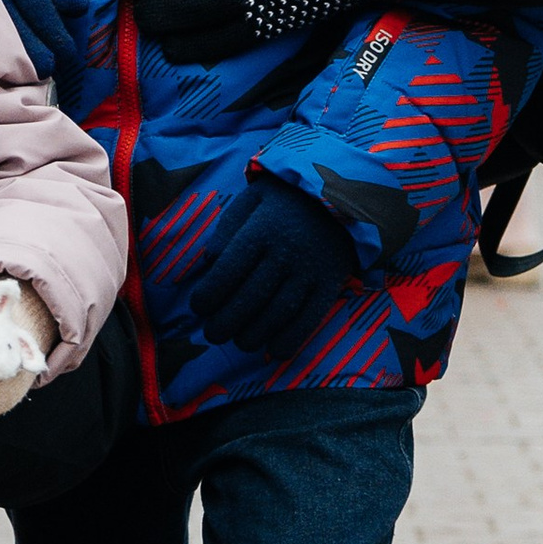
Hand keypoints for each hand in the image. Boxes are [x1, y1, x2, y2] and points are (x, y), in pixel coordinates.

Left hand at [191, 175, 353, 357]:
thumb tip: (208, 262)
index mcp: (261, 230)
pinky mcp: (330, 285)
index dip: (207, 296)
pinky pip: (309, 320)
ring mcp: (311, 271)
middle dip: (225, 323)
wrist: (344, 194)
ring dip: (253, 335)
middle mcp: (285, 253)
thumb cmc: (288, 199)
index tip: (198, 308)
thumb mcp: (253, 198)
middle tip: (213, 334)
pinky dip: (290, 340)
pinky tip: (273, 349)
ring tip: (239, 341)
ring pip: (277, 314)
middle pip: (250, 298)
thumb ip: (227, 228)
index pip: (227, 271)